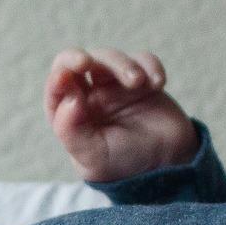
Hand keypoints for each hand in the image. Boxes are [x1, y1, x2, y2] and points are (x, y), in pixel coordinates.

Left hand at [46, 47, 200, 182]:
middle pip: (79, 64)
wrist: (168, 166)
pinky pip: (143, 60)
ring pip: (110, 58)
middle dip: (78, 58)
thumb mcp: (93, 156)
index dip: (58, 77)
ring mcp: (117, 86)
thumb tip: (68, 98)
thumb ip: (72, 131)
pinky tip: (158, 83)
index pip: (57, 87)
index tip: (66, 77)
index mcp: (72, 115)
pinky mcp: (143, 81)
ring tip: (138, 82)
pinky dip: (149, 65)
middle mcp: (91, 97)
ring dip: (122, 64)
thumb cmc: (125, 164)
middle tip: (86, 62)